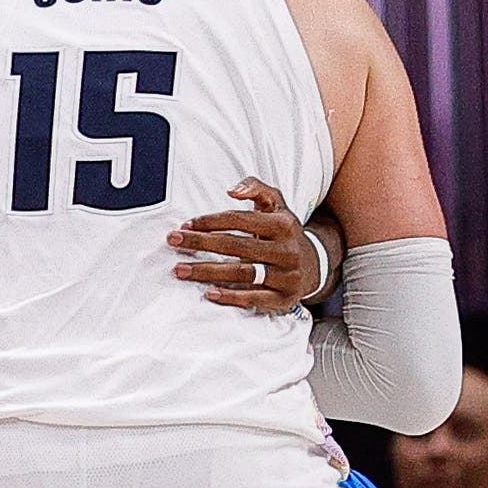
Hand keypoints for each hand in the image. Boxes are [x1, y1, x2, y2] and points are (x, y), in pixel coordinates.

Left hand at [172, 177, 324, 314]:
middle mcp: (287, 250)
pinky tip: (209, 293)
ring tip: (181, 270)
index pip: (240, 220)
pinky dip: (231, 296)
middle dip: (201, 243)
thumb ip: (257, 189)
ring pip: (242, 273)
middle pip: (236, 245)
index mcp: (283, 224)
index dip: (210, 221)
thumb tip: (233, 190)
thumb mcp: (276, 206)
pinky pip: (255, 298)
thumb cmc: (283, 233)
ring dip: (208, 272)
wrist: (313, 265)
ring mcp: (287, 275)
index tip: (186, 225)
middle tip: (174, 242)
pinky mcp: (284, 298)